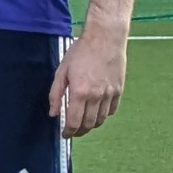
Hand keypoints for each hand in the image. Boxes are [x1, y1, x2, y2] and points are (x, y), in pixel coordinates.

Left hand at [51, 21, 128, 137]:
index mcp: (79, 92)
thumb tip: (53, 113)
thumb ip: (55, 94)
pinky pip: (111, 110)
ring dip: (91, 125)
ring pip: (100, 119)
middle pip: (88, 124)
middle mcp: (96, 96)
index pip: (74, 122)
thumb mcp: (62, 71)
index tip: (65, 134)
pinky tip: (96, 112)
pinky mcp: (118, 90)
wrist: (105, 38)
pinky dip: (103, 115)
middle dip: (80, 132)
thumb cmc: (81, 51)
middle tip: (73, 131)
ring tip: (84, 124)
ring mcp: (109, 94)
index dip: (69, 132)